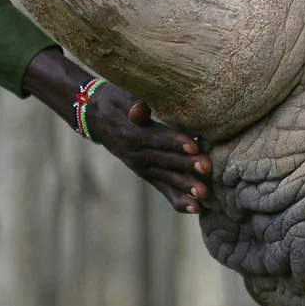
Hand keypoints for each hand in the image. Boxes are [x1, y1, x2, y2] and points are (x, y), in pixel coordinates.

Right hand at [22, 47, 211, 213]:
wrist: (97, 120)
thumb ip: (130, 103)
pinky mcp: (148, 175)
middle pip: (165, 160)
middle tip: (208, 168)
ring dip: (185, 187)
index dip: (175, 142)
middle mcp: (137, 154)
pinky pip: (163, 190)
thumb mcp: (117, 97)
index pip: (156, 138)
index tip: (194, 145)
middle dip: (187, 165)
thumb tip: (140, 110)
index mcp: (131, 133)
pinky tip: (195, 208)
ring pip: (166, 178)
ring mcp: (142, 168)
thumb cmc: (113, 103)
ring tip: (203, 195)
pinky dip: (178, 200)